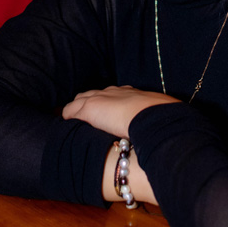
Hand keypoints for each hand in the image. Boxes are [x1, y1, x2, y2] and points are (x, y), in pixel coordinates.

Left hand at [62, 85, 178, 138]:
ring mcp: (101, 99)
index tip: (107, 111)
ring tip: (72, 120)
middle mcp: (114, 92)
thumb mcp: (158, 118)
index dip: (108, 102)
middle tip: (84, 115)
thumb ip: (155, 122)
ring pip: (81, 99)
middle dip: (88, 101)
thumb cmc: (160, 119)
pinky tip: (65, 124)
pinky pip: (70, 111)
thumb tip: (162, 134)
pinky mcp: (89, 109)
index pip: (114, 94)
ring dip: (77, 109)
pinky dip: (67, 116)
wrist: (150, 117)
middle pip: (94, 93)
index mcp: (131, 94)